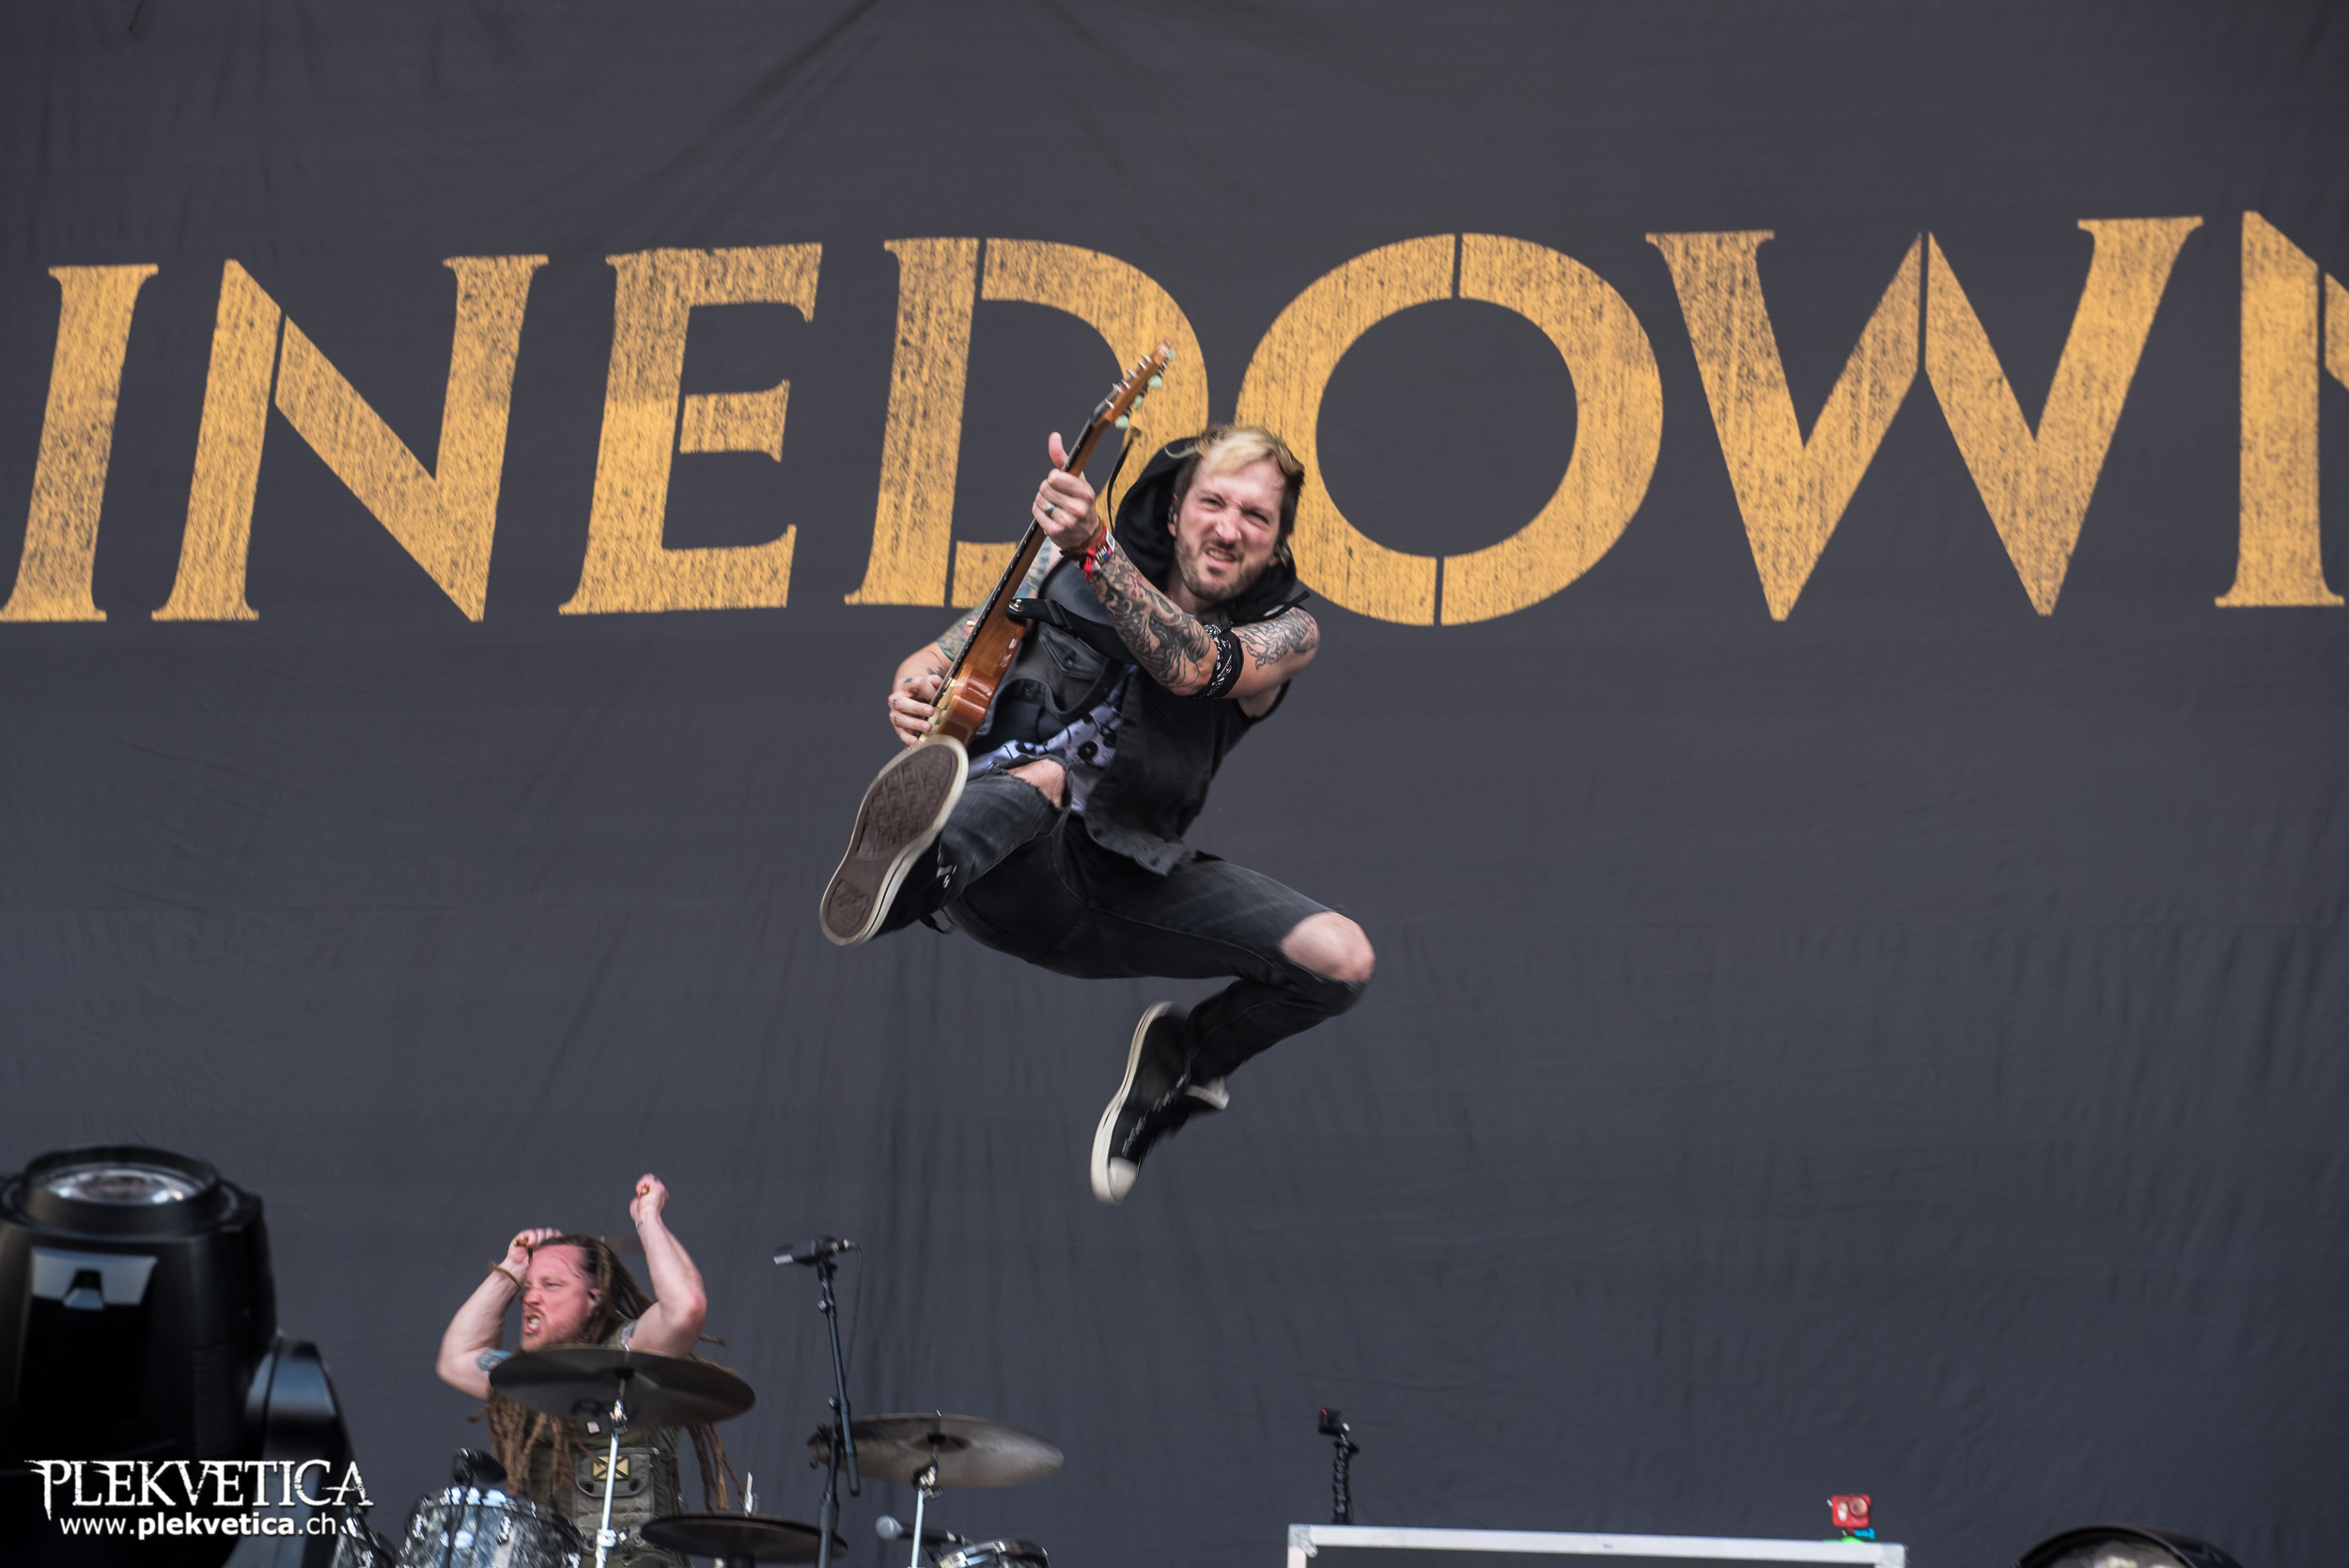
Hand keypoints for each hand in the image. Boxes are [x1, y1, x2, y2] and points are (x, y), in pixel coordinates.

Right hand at [505, 1227, 559, 1272]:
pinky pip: (532, 1233)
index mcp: (548, 1242)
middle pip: (550, 1231)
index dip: (557, 1237)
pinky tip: (530, 1246)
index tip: (558, 1244)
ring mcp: (532, 1236)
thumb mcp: (546, 1261)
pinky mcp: (523, 1236)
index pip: (556, 1234)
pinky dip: (533, 1239)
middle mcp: (540, 1238)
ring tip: (537, 1249)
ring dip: (540, 1240)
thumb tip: (567, 1249)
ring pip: (541, 1231)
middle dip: (549, 1238)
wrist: (518, 1270)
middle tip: (546, 1248)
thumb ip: (554, 1253)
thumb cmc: (532, 1268)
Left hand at [629, 1174, 667, 1228]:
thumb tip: (640, 1194)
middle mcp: (663, 1192)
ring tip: (640, 1194)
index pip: (652, 1185)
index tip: (641, 1197)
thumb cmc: (641, 1215)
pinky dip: (640, 1185)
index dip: (644, 1188)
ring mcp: (662, 1189)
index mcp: (660, 1197)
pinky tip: (640, 1193)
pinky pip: (647, 1179)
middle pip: (651, 1179)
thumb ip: (639, 1198)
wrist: (646, 1218)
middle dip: (642, 1184)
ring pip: (649, 1177)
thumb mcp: (638, 1204)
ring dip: (641, 1184)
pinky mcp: (658, 1187)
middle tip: (640, 1195)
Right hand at [889, 669, 940, 745]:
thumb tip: (938, 683)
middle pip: (902, 703)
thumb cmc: (923, 691)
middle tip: (931, 711)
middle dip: (917, 708)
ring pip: (901, 719)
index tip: (938, 695)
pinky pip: (901, 733)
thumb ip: (935, 681)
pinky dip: (908, 738)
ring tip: (928, 727)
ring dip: (915, 723)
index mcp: (905, 685)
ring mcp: (895, 714)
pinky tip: (916, 741)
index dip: (928, 689)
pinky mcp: (898, 727)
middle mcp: (896, 699)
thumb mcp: (929, 683)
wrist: (913, 699)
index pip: (915, 684)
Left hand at [1033, 433, 1097, 553]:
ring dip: (1043, 501)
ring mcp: (1068, 521)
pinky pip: (1036, 513)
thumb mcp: (1078, 479)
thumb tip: (1054, 437)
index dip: (1053, 478)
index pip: (1055, 477)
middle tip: (1056, 495)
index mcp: (1086, 492)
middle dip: (1047, 489)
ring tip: (1054, 505)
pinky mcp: (1056, 531)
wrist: (1086, 534)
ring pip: (1040, 500)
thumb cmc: (1080, 502)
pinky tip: (1049, 514)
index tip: (1059, 482)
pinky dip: (1039, 512)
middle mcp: (1079, 508)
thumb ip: (1063, 458)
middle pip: (1045, 488)